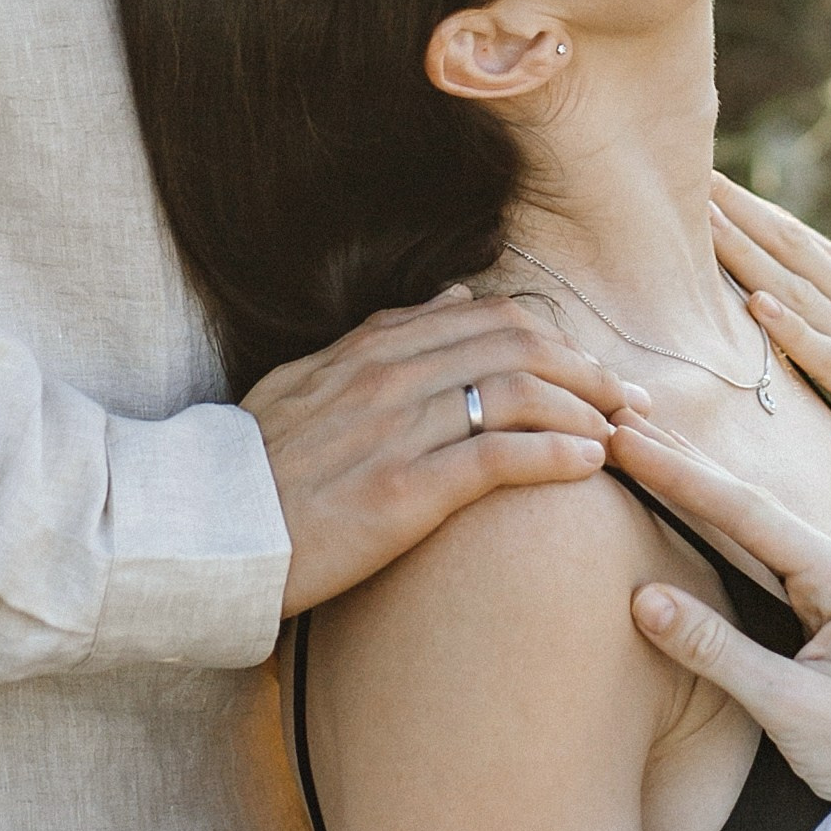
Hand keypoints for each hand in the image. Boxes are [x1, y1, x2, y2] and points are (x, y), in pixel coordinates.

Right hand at [250, 290, 647, 616]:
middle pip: (518, 346)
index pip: (488, 318)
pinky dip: (555, 455)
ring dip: (584, 410)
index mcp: (369, 349)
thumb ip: (382, 337)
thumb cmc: (253, 469)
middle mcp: (388, 377)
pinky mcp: (401, 492)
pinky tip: (588, 466)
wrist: (202, 534)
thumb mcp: (307, 380)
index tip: (592, 369)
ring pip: (519, 394)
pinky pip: (498, 458)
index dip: (554, 341)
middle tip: (628, 402)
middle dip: (587, 370)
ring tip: (620, 437)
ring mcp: (395, 431)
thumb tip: (454, 296)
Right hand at [612, 422, 830, 830]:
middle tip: (622, 422)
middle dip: (686, 464)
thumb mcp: (792, 710)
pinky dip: (724, 527)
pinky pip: (770, 554)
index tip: (628, 440)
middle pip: (753, 505)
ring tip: (647, 448)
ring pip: (760, 525)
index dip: (682, 476)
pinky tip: (696, 507)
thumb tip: (642, 597)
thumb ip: (718, 651)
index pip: (749, 514)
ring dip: (702, 488)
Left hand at [709, 173, 830, 656]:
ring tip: (708, 219)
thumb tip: (813, 314)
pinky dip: (795, 330)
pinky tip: (760, 304)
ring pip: (803, 293)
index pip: (810, 247)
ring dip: (752, 255)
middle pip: (798, 254)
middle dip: (744, 215)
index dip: (761, 213)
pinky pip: (830, 361)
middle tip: (693, 173)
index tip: (714, 180)